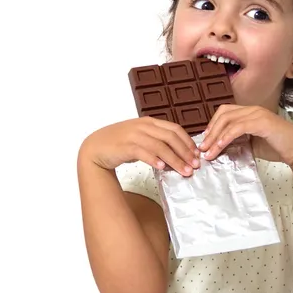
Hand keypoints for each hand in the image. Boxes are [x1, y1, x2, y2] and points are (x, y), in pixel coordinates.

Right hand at [80, 117, 199, 176]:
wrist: (95, 147)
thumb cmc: (119, 144)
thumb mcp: (141, 137)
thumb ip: (157, 141)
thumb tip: (177, 154)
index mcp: (149, 122)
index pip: (175, 129)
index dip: (188, 142)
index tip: (197, 154)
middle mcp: (143, 126)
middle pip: (171, 138)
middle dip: (185, 152)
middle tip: (195, 165)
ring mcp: (134, 135)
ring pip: (160, 146)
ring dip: (175, 159)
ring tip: (184, 171)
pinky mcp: (125, 146)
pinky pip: (144, 152)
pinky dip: (154, 159)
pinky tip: (162, 168)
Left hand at [198, 105, 292, 165]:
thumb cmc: (278, 148)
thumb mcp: (252, 144)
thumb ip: (238, 142)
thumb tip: (219, 147)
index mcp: (251, 112)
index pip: (225, 112)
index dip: (213, 125)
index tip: (206, 140)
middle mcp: (253, 110)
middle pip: (223, 113)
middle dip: (210, 130)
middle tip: (202, 147)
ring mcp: (258, 114)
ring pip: (228, 120)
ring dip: (215, 136)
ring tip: (207, 151)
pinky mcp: (262, 122)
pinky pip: (238, 128)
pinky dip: (226, 137)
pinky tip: (219, 147)